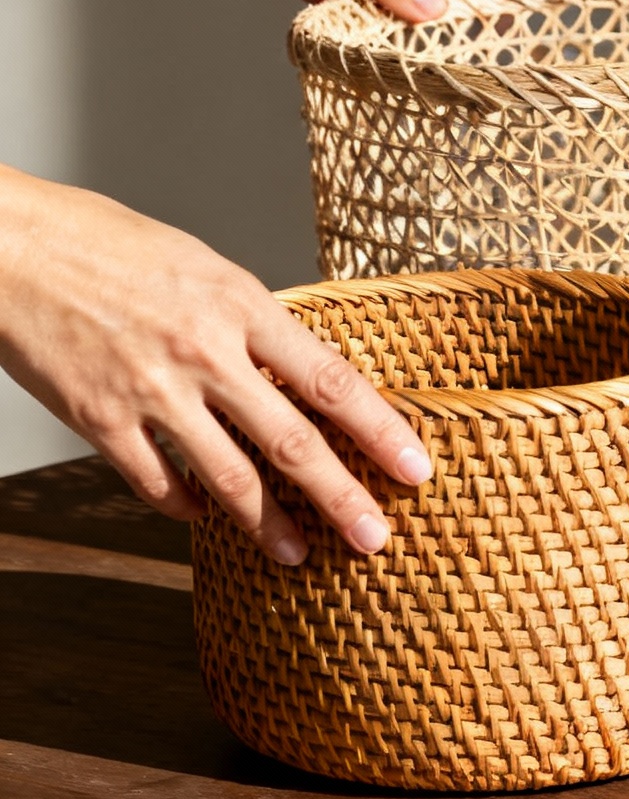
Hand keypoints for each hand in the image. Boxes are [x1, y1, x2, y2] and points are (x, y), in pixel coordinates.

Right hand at [0, 169, 427, 563]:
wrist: (15, 247)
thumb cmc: (107, 243)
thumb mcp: (201, 265)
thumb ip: (249, 321)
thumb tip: (295, 373)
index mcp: (239, 303)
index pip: (331, 378)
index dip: (381, 429)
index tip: (418, 467)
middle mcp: (204, 353)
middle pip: (292, 442)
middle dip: (343, 498)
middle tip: (376, 538)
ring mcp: (152, 392)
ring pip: (228, 478)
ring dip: (268, 526)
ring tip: (297, 556)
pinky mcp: (101, 422)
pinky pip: (159, 484)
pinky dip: (188, 509)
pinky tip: (206, 519)